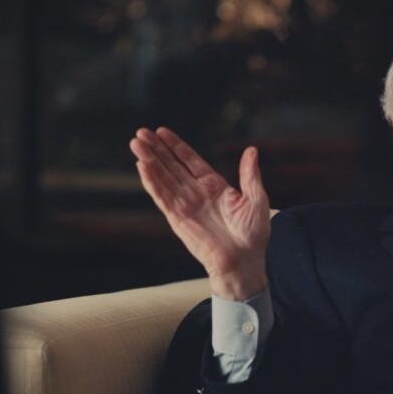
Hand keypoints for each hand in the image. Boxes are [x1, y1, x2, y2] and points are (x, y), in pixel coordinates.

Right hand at [130, 127, 270, 299]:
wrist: (244, 262)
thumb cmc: (253, 235)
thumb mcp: (256, 199)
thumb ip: (250, 175)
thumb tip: (252, 150)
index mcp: (214, 186)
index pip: (190, 160)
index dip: (176, 146)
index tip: (161, 131)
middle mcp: (196, 193)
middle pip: (171, 166)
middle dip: (156, 149)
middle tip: (141, 133)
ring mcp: (186, 205)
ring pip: (163, 178)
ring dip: (149, 161)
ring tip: (136, 143)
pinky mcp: (178, 219)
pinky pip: (162, 197)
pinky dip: (152, 182)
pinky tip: (142, 167)